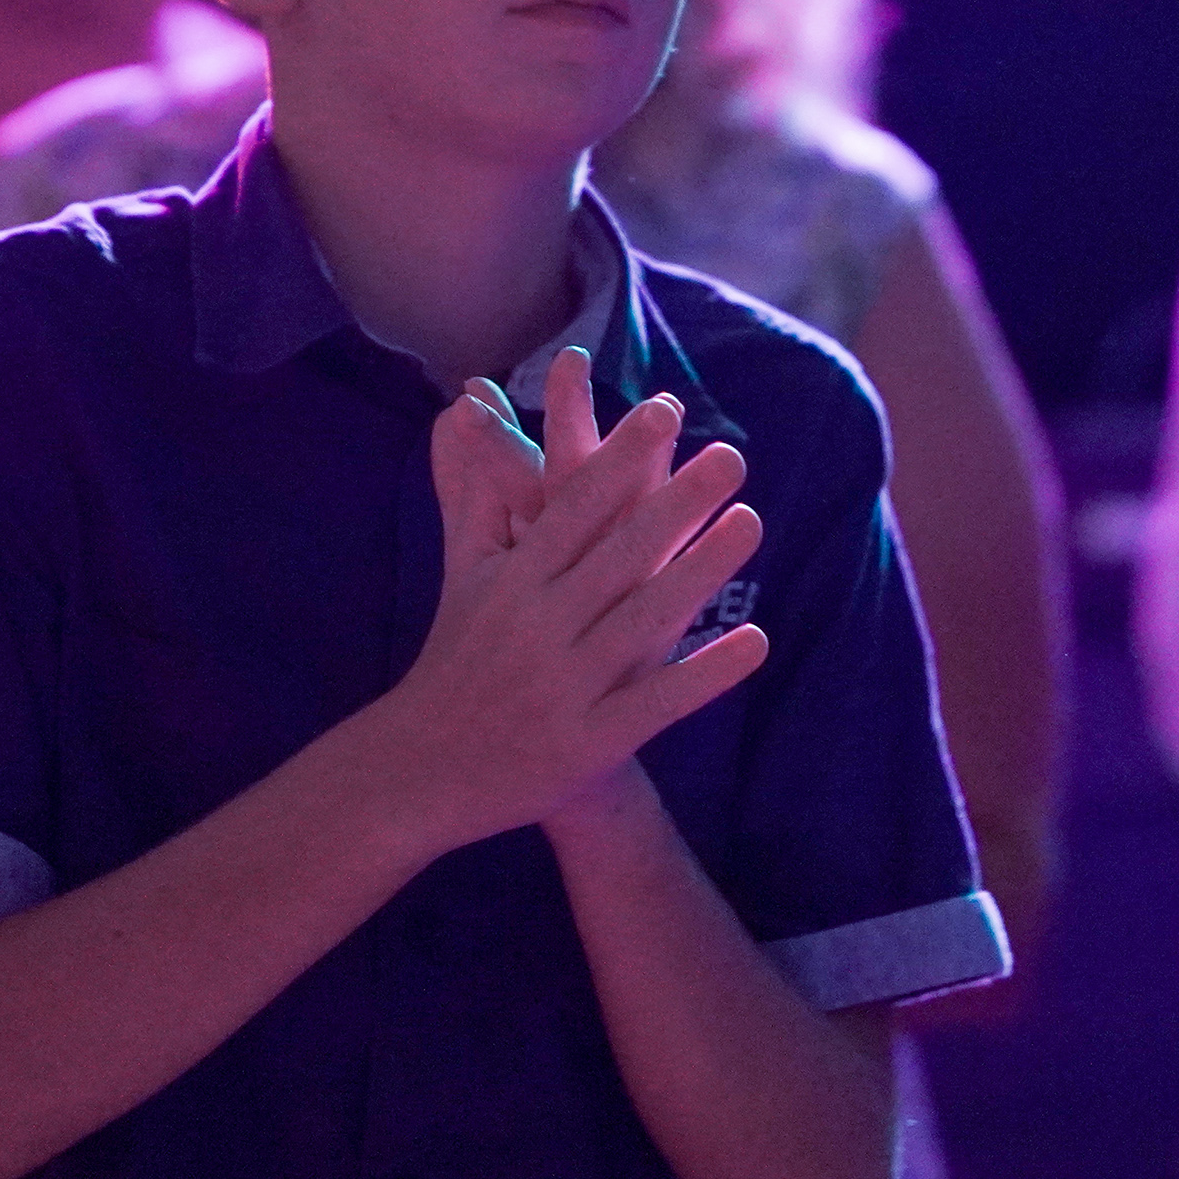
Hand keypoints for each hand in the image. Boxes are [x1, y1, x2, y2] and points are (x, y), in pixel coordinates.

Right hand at [367, 374, 766, 857]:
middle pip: (617, 554)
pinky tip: (755, 639)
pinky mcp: (590, 743)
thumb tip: (464, 407)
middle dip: (676, 502)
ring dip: (703, 570)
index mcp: (511, 581)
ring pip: (645, 619)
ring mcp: (565, 686)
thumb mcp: (465, 573)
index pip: (571, 508)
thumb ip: (475, 491)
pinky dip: (707, 673)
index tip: (663, 412)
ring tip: (752, 522)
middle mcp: (538, 625)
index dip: (617, 458)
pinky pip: (659, 702)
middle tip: (732, 455)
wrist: (423, 770)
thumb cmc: (457, 657)